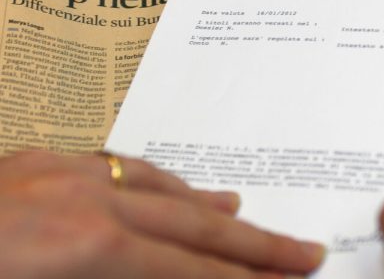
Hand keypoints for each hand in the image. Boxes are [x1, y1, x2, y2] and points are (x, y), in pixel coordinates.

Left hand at [0, 151, 324, 278]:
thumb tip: (164, 275)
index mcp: (84, 249)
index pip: (189, 272)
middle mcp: (84, 200)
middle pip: (192, 226)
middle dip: (254, 245)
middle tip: (303, 252)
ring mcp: (61, 172)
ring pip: (159, 188)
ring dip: (208, 209)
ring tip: (247, 219)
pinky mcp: (37, 160)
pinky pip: (119, 167)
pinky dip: (158, 182)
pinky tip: (171, 188)